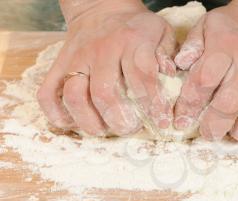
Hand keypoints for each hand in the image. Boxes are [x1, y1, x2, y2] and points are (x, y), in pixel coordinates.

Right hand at [37, 0, 176, 135]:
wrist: (101, 8)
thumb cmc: (136, 27)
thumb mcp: (160, 31)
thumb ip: (167, 53)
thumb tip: (169, 76)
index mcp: (132, 42)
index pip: (142, 78)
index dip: (153, 105)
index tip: (162, 122)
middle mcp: (102, 51)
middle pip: (106, 93)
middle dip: (120, 121)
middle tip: (131, 129)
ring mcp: (76, 59)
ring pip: (75, 96)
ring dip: (90, 122)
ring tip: (105, 130)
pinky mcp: (58, 66)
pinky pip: (48, 95)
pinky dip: (58, 115)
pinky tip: (76, 122)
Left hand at [173, 2, 237, 141]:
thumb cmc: (232, 26)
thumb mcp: (206, 26)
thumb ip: (191, 45)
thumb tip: (180, 64)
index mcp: (225, 46)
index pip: (204, 80)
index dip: (190, 104)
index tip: (182, 120)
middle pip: (231, 101)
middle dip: (215, 124)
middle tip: (209, 134)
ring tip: (237, 135)